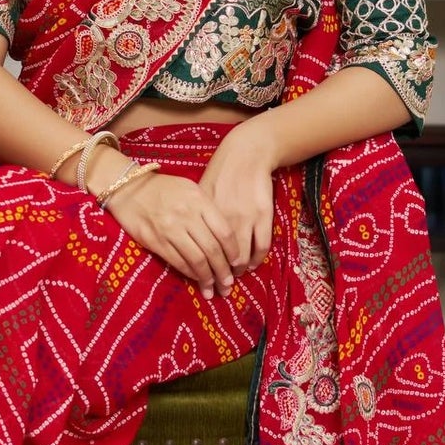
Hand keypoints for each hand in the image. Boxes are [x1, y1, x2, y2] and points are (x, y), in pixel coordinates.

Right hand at [98, 169, 239, 296]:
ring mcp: (170, 229)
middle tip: (229, 285)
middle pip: (212, 249)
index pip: (224, 231)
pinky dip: (191, 274)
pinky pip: (178, 262)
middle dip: (223, 271)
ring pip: (196, 260)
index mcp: (199, 200)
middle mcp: (186, 215)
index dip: (234, 252)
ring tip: (214, 289)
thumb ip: (208, 209)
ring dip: (208, 278)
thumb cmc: (164, 188)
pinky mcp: (155, 241)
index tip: (238, 263)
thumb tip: (226, 239)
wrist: (129, 187)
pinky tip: (197, 279)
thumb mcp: (190, 189)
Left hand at [196, 120, 277, 278]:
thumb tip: (181, 239)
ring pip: (241, 257)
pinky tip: (252, 264)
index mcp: (203, 215)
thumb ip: (192, 217)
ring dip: (238, 272)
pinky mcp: (263, 216)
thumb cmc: (219, 173)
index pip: (200, 252)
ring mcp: (245, 218)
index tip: (203, 284)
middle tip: (220, 289)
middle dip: (220, 279)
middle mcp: (223, 219)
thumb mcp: (199, 193)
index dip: (202, 273)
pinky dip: (257, 260)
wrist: (246, 155)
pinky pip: (261, 247)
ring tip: (234, 277)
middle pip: (220, 260)